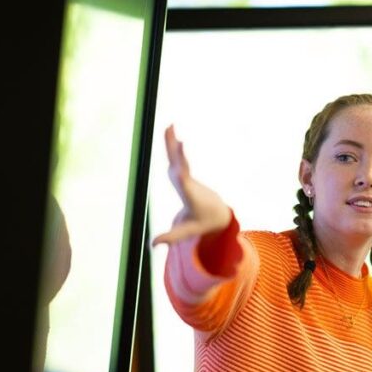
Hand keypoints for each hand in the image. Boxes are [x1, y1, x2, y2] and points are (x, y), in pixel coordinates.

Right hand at [151, 125, 231, 246]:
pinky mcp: (183, 172)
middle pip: (181, 166)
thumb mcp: (188, 231)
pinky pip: (177, 155)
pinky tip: (170, 128)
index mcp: (190, 195)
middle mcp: (189, 183)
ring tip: (170, 126)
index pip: (185, 182)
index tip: (182, 162)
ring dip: (172, 143)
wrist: (219, 212)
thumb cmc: (203, 222)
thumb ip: (171, 237)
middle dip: (178, 154)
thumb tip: (152, 245)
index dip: (183, 170)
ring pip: (178, 157)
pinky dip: (171, 143)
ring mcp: (186, 176)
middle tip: (177, 139)